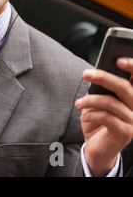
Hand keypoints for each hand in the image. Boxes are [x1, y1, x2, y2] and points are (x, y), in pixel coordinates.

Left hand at [75, 57, 132, 176]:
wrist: (97, 148)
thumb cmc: (98, 121)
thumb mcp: (99, 101)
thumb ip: (103, 89)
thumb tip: (96, 74)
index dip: (132, 66)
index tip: (117, 59)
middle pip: (124, 87)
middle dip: (104, 78)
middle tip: (86, 74)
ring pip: (111, 102)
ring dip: (90, 100)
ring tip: (79, 103)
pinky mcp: (125, 133)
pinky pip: (105, 117)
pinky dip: (91, 113)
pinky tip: (85, 115)